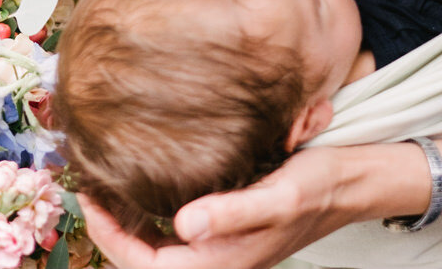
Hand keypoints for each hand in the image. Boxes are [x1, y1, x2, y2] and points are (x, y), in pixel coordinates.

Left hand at [81, 148, 359, 268]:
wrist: (354, 181)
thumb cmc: (318, 186)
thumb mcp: (279, 194)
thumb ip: (232, 212)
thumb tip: (184, 225)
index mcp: (223, 261)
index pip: (146, 265)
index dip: (110, 237)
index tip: (89, 198)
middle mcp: (218, 260)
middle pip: (146, 261)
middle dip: (111, 232)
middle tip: (87, 189)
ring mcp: (221, 247)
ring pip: (158, 250)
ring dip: (127, 226)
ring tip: (104, 188)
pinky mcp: (226, 230)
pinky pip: (175, 236)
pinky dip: (150, 217)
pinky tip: (140, 188)